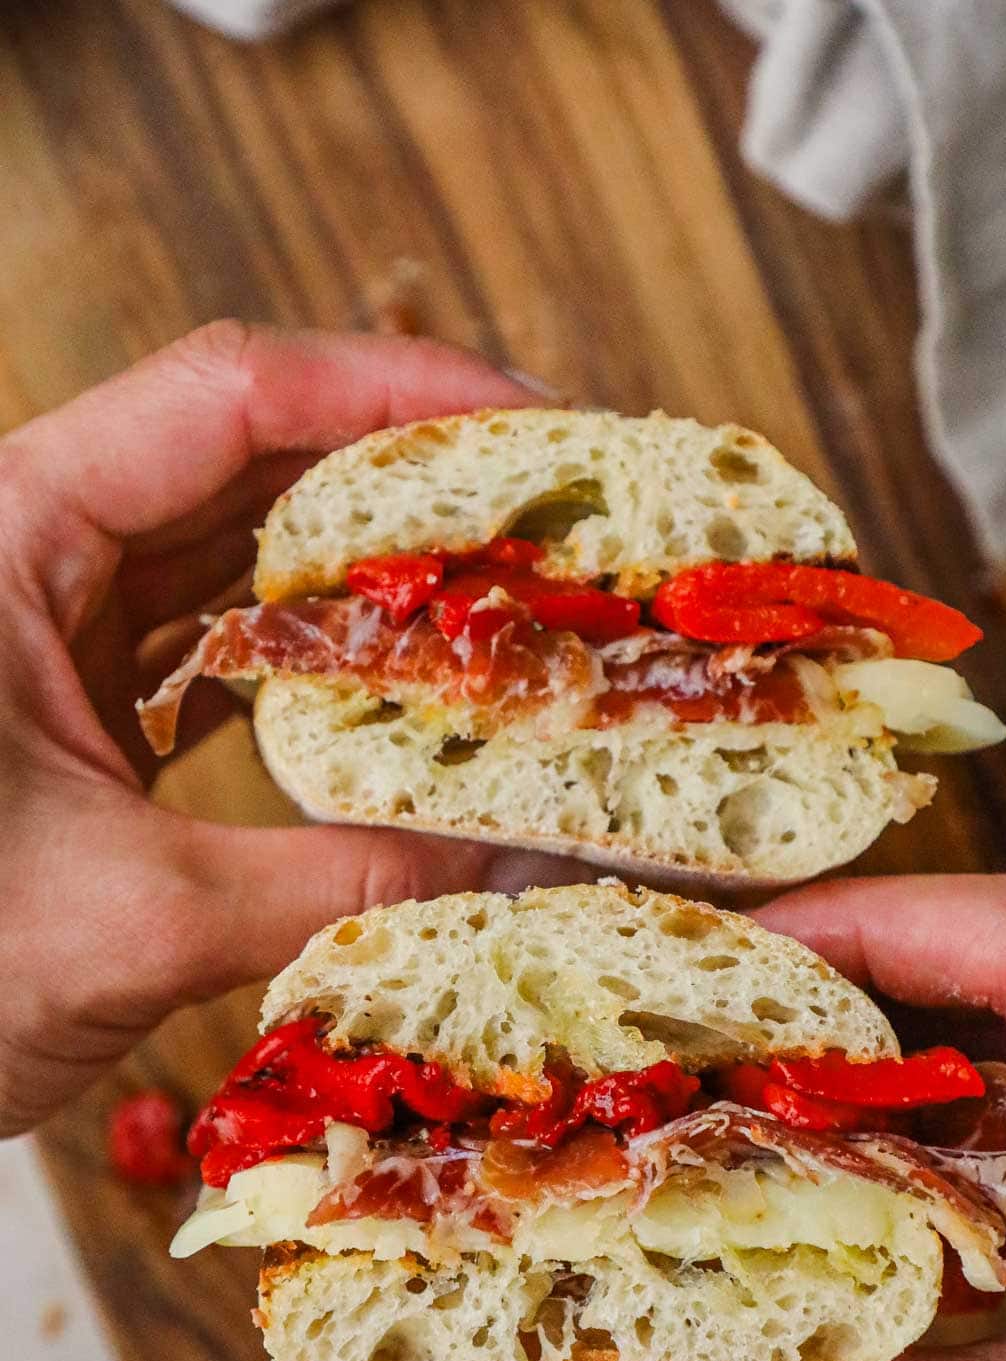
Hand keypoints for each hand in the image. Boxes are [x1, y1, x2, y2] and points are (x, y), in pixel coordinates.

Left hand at [0, 321, 575, 1135]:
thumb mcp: (132, 923)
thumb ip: (339, 884)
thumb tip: (527, 867)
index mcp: (11, 534)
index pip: (228, 396)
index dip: (394, 392)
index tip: (529, 430)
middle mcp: (34, 553)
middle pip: (252, 459)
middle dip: (407, 487)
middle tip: (552, 524)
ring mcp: (54, 630)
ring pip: (241, 554)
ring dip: (368, 578)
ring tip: (502, 602)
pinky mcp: (78, 708)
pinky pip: (219, 648)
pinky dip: (315, 666)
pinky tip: (398, 693)